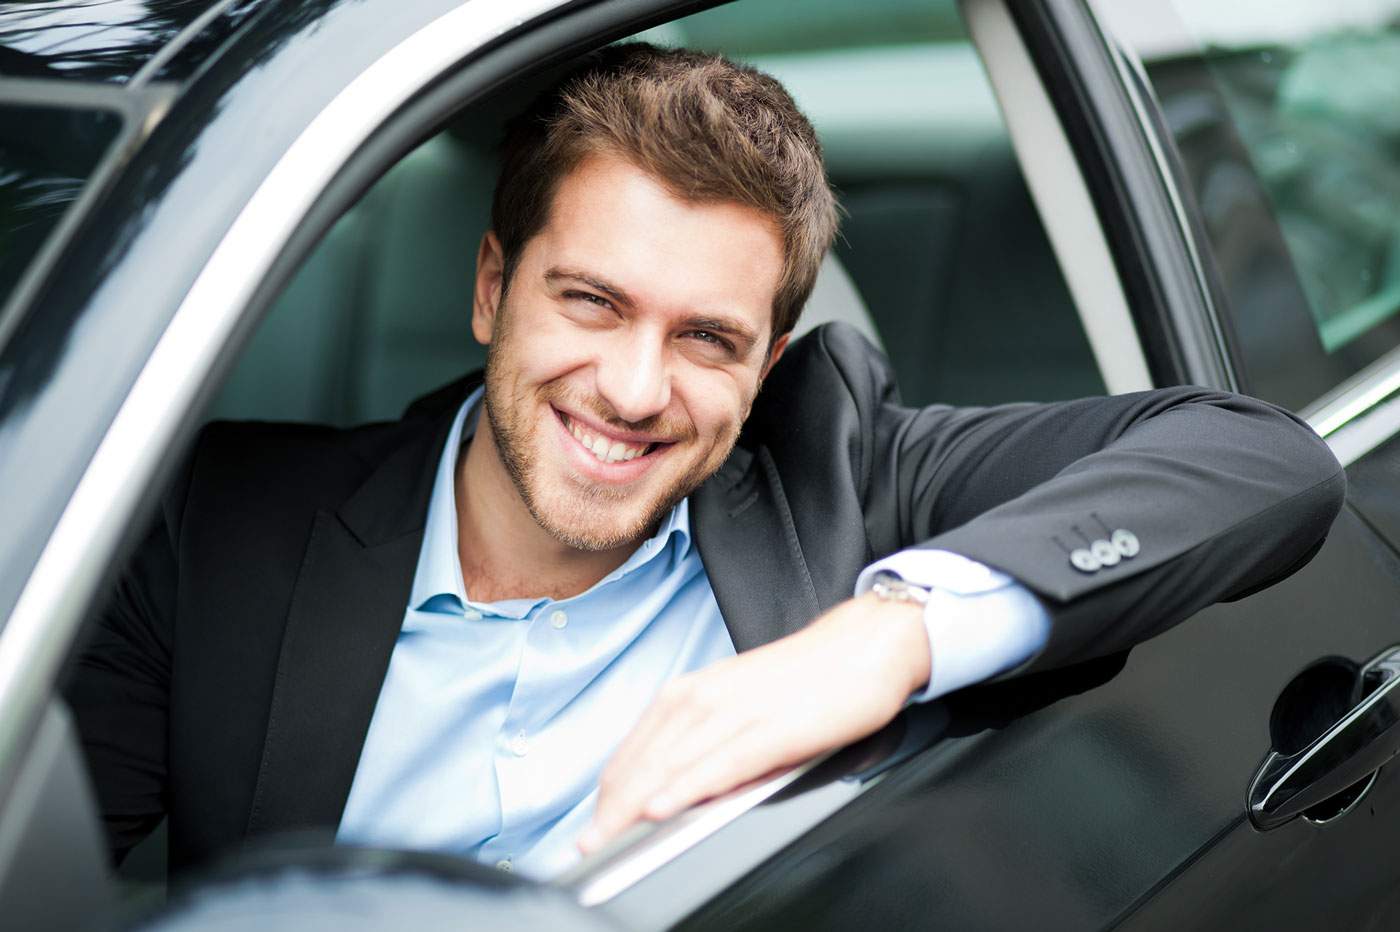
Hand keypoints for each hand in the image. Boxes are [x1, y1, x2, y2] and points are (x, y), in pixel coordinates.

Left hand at [577, 590, 930, 853]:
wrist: (865, 645)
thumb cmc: (810, 678)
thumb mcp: (743, 702)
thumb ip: (708, 740)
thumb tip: (678, 791)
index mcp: (696, 690)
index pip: (637, 748)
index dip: (611, 790)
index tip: (593, 822)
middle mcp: (707, 696)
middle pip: (645, 760)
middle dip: (613, 807)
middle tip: (589, 843)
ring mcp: (737, 711)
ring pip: (672, 765)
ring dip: (635, 805)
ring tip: (609, 836)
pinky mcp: (771, 728)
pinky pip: (718, 765)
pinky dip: (686, 789)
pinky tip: (663, 809)